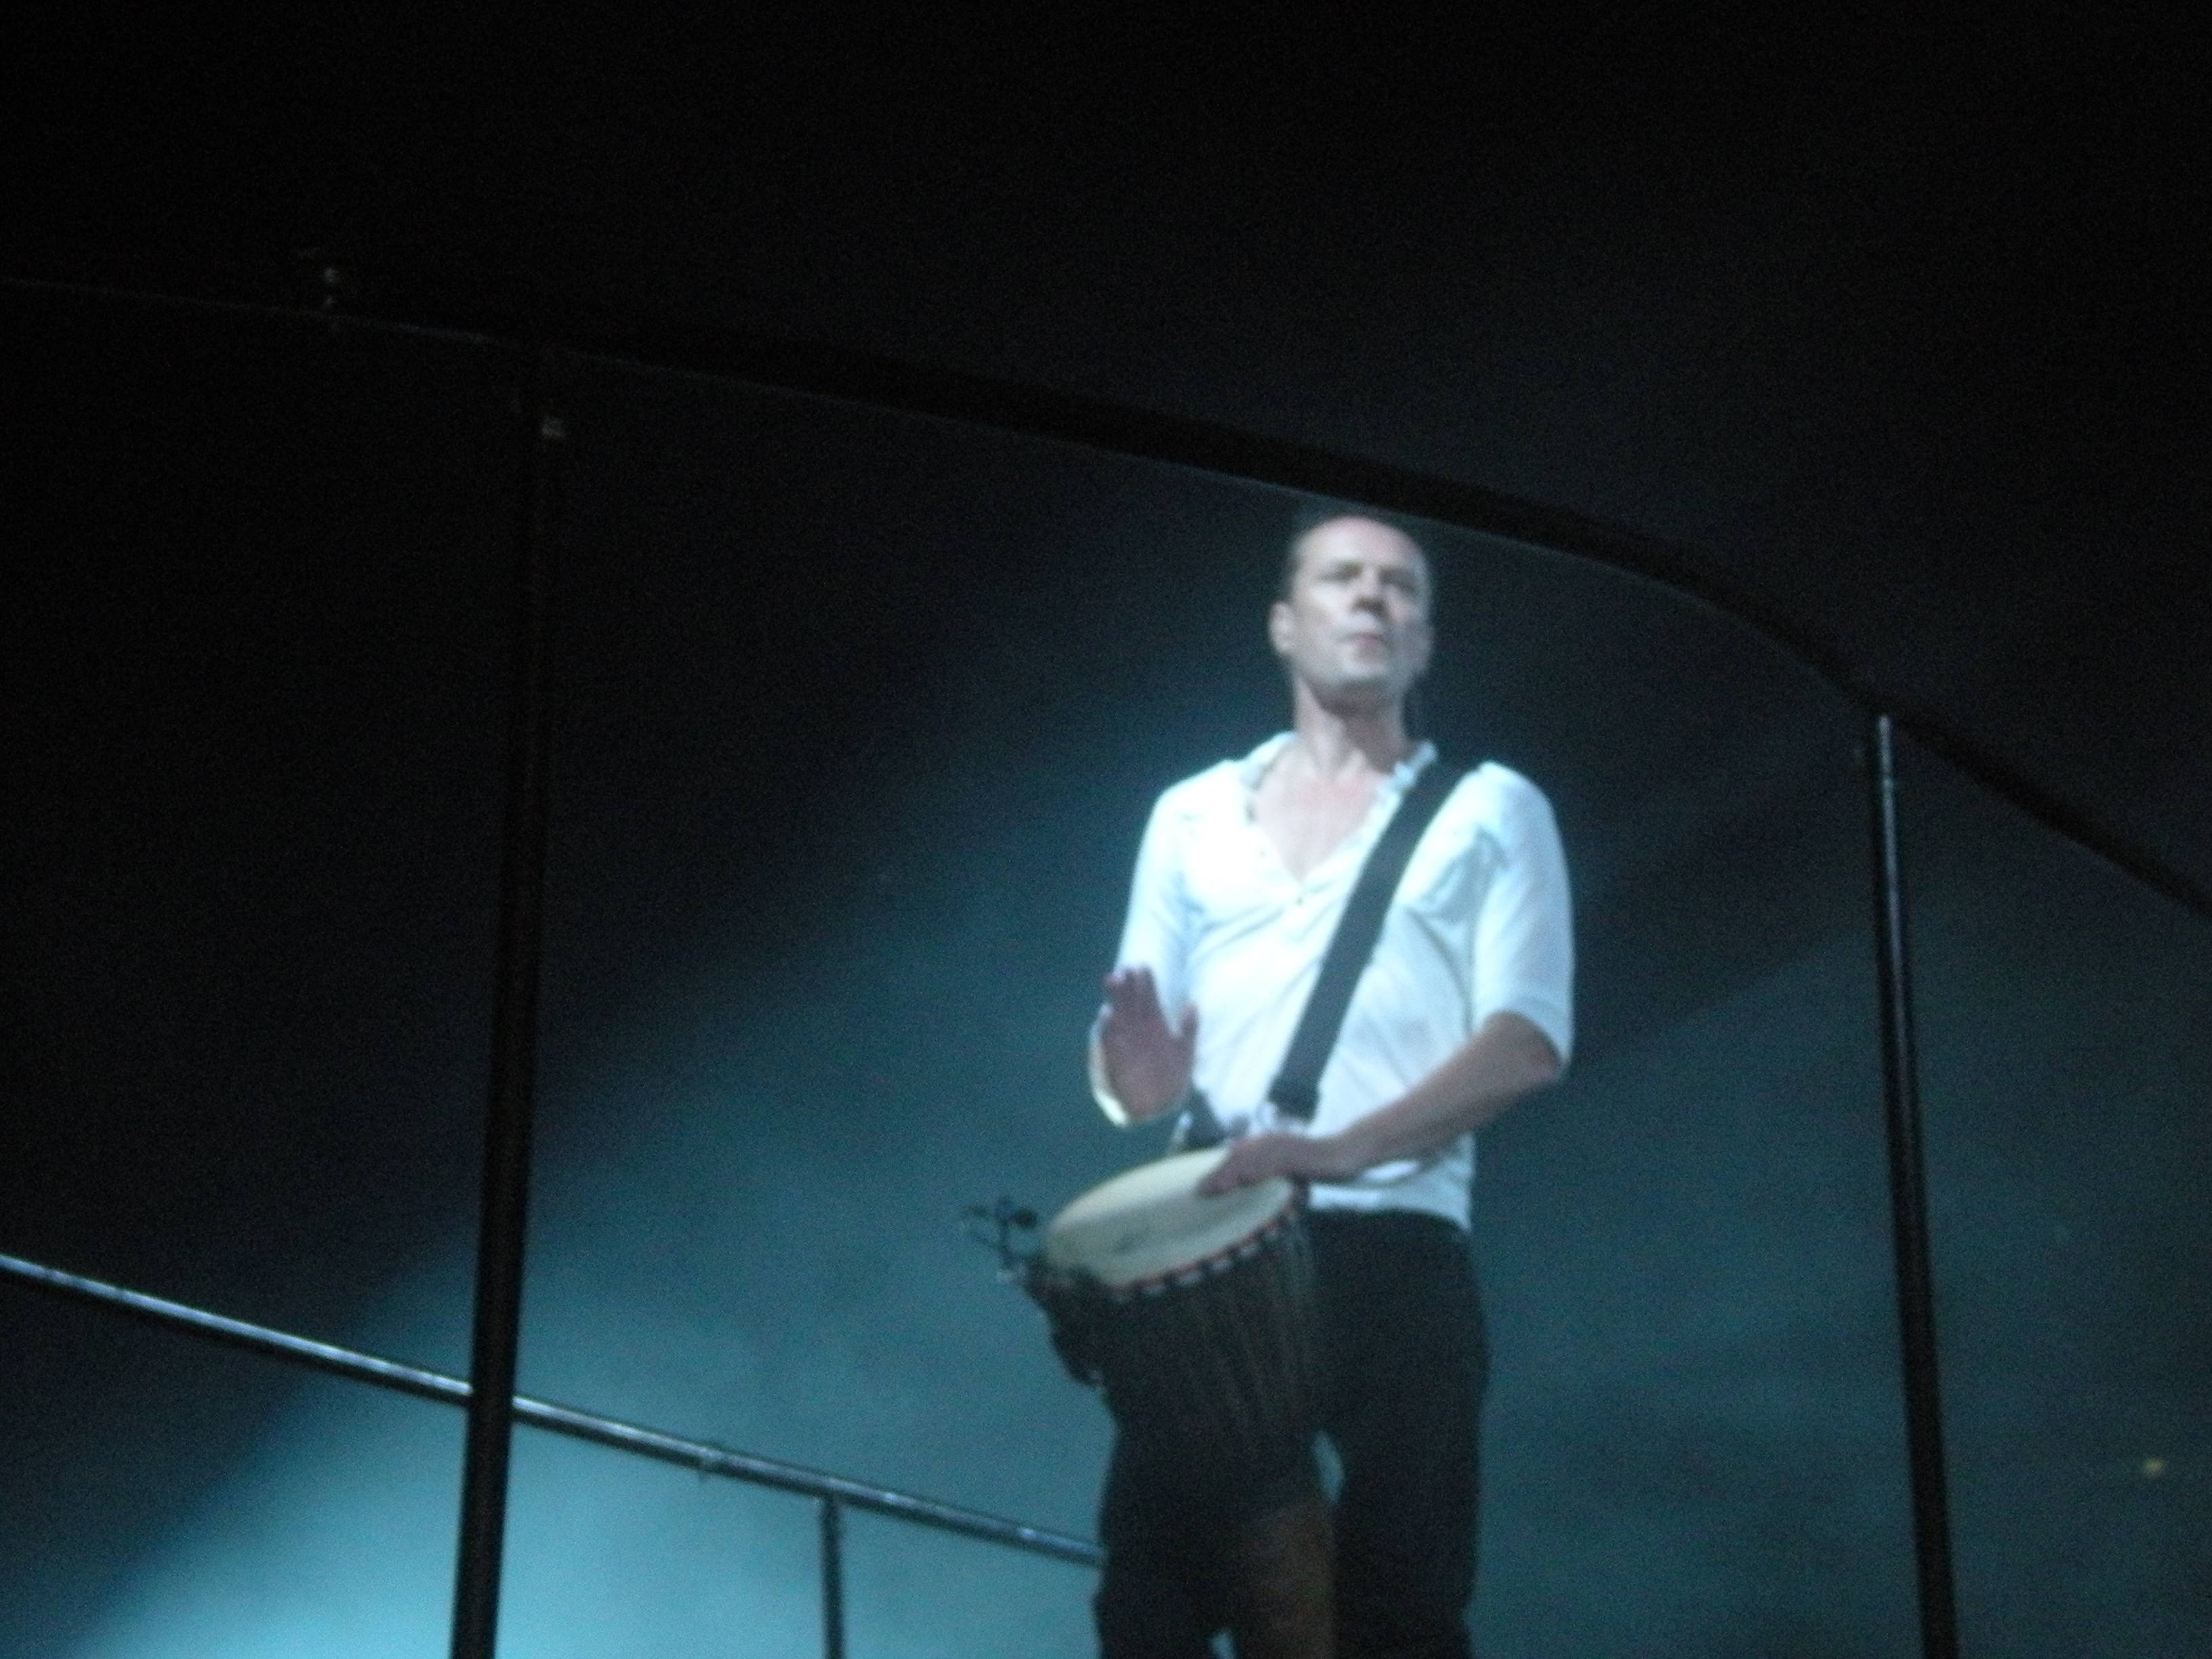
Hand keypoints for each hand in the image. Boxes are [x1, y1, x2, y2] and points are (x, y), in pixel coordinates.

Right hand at [1098, 966, 1195, 1121]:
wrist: (1159, 1106)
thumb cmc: (1172, 1076)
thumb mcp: (1184, 1051)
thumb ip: (1188, 1028)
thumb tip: (1193, 1004)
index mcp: (1155, 1026)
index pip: (1149, 999)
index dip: (1146, 984)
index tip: (1142, 966)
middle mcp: (1137, 1031)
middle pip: (1131, 1003)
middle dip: (1127, 986)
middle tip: (1124, 969)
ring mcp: (1125, 1044)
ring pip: (1119, 1016)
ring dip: (1116, 999)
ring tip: (1112, 980)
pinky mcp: (1115, 1059)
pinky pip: (1109, 1041)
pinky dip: (1107, 1028)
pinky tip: (1106, 1013)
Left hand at [1198, 1131, 1359, 1193]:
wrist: (1343, 1152)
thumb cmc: (1315, 1164)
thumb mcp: (1287, 1169)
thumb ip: (1268, 1173)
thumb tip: (1249, 1185)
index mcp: (1265, 1143)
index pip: (1235, 1156)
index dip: (1218, 1171)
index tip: (1202, 1186)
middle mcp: (1269, 1141)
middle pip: (1237, 1158)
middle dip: (1218, 1174)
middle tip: (1201, 1190)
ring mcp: (1282, 1147)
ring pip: (1250, 1161)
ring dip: (1231, 1175)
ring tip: (1215, 1189)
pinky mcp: (1295, 1156)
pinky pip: (1272, 1165)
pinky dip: (1256, 1172)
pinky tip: (1245, 1181)